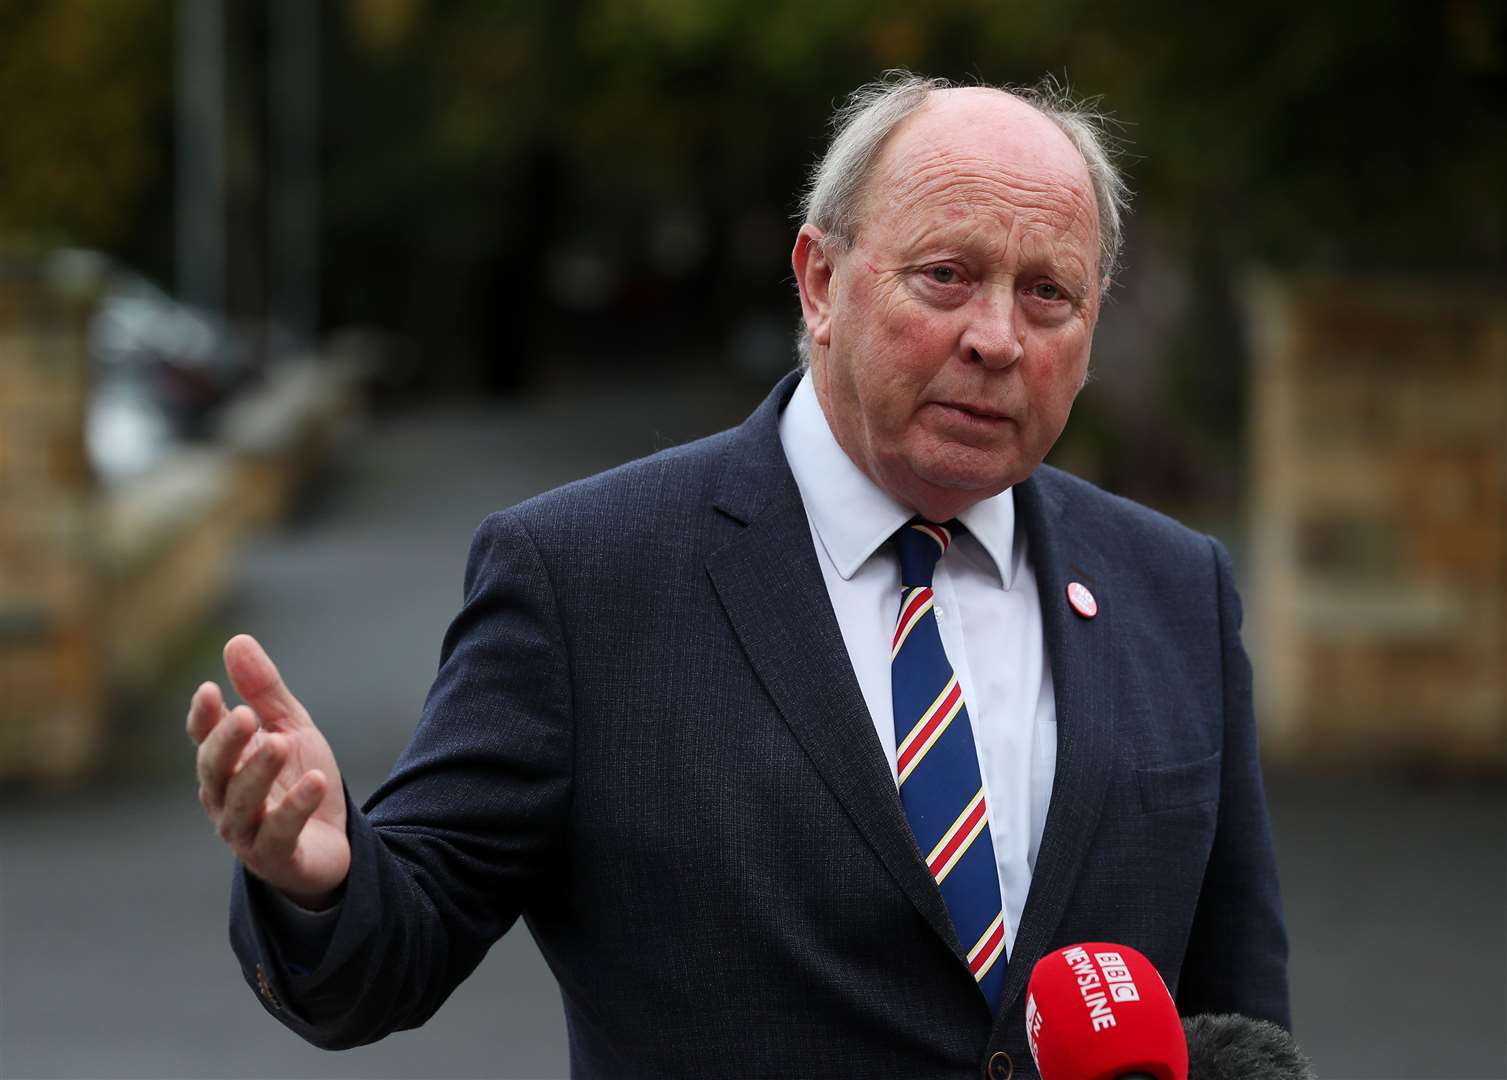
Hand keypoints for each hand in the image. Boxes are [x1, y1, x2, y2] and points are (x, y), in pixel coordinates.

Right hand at [188, 634, 350, 907]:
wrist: (333, 843)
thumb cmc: (300, 781)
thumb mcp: (291, 728)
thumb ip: (264, 691)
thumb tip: (236, 639)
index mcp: (226, 766)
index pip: (205, 739)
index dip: (204, 718)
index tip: (209, 690)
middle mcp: (225, 799)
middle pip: (216, 770)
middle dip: (228, 743)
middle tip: (245, 715)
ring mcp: (246, 832)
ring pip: (243, 803)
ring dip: (259, 773)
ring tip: (280, 744)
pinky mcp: (276, 857)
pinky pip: (280, 832)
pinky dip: (296, 807)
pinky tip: (316, 782)